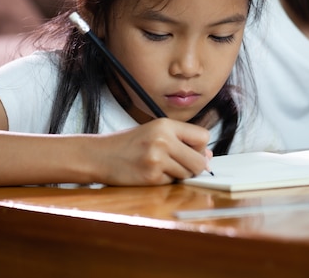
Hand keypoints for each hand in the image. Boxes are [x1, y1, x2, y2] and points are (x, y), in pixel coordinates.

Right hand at [90, 118, 210, 185]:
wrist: (99, 155)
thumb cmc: (128, 144)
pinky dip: (165, 181)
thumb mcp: (154, 133)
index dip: (201, 148)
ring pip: (187, 174)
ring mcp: (157, 158)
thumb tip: (209, 157)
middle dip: (194, 167)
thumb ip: (181, 141)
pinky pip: (172, 183)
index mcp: (166, 124)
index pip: (203, 137)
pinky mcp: (150, 176)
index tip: (191, 152)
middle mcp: (163, 139)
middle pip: (200, 161)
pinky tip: (150, 173)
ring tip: (160, 167)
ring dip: (178, 175)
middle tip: (179, 165)